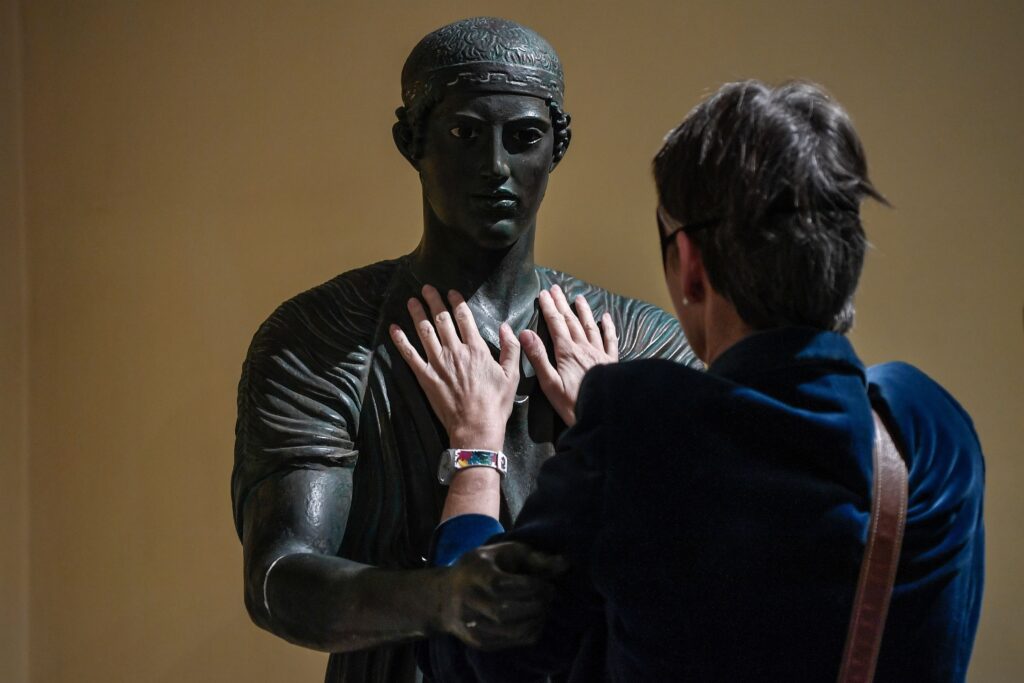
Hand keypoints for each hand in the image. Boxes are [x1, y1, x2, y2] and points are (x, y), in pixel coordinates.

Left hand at [390, 285, 520, 449]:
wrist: (476, 427)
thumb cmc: (495, 403)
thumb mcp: (512, 375)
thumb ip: (510, 348)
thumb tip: (506, 327)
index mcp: (476, 349)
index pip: (464, 318)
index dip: (456, 302)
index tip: (451, 292)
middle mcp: (455, 351)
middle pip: (442, 319)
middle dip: (434, 301)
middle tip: (426, 288)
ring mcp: (438, 363)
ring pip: (425, 332)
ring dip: (417, 314)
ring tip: (411, 301)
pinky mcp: (425, 377)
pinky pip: (409, 355)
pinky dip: (400, 341)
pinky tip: (394, 329)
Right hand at [438, 541, 566, 649]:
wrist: (444, 597)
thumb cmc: (481, 568)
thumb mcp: (504, 553)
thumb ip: (534, 558)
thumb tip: (566, 564)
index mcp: (474, 574)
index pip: (503, 585)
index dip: (532, 586)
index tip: (547, 583)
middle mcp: (468, 602)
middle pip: (507, 610)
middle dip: (537, 604)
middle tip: (550, 595)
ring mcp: (472, 625)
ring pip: (511, 630)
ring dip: (537, 619)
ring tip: (544, 606)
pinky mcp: (480, 642)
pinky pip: (513, 642)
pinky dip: (531, 631)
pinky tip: (535, 618)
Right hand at [520, 285, 617, 425]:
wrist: (603, 414)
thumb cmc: (572, 403)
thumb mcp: (549, 384)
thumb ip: (538, 357)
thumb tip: (525, 333)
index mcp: (566, 352)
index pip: (556, 324)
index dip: (549, 308)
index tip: (543, 294)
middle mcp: (584, 348)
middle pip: (571, 321)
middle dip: (562, 304)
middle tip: (556, 289)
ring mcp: (599, 354)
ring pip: (590, 327)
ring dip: (583, 311)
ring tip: (578, 298)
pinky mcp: (612, 362)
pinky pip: (610, 340)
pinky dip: (608, 327)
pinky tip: (605, 318)